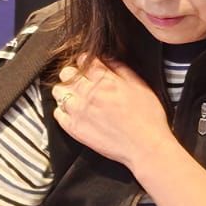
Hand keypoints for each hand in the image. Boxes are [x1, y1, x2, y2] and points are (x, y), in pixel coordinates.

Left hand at [51, 56, 169, 172]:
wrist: (145, 147)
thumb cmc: (148, 117)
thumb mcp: (140, 85)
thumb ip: (120, 68)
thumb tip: (106, 58)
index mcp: (105, 80)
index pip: (84, 60)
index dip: (86, 61)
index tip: (90, 66)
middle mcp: (88, 93)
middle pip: (67, 73)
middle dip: (73, 74)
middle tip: (82, 81)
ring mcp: (79, 112)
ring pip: (58, 92)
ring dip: (66, 90)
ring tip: (76, 96)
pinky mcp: (74, 129)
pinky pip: (57, 113)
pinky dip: (63, 110)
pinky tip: (74, 112)